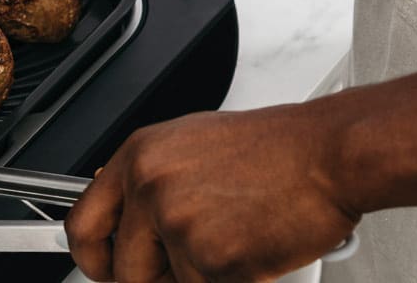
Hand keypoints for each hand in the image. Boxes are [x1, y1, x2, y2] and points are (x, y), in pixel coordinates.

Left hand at [65, 107, 360, 281]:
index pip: (84, 223)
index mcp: (140, 156)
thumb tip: (131, 220)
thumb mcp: (194, 147)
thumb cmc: (280, 151)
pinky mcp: (209, 256)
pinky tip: (255, 246)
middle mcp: (150, 185)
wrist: (332, 154)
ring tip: (237, 240)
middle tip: (187, 271)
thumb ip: (156, 182)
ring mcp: (177, 221)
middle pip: (123, 269)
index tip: (106, 270)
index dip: (94, 259)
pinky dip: (234, 280)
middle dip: (152, 281)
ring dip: (202, 276)